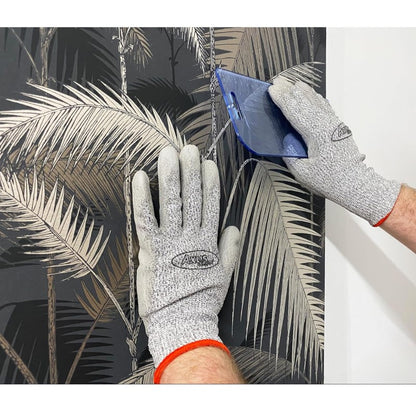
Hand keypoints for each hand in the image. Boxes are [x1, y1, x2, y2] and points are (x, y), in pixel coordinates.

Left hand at [132, 145, 239, 368]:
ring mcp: (170, 241)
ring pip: (172, 203)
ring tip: (169, 153)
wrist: (182, 322)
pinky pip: (145, 218)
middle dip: (190, 172)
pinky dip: (142, 197)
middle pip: (192, 198)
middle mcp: (190, 236)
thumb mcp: (224, 274)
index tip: (207, 163)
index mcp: (208, 241)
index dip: (209, 183)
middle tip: (188, 148)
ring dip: (170, 177)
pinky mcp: (150, 249)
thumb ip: (230, 249)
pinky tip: (140, 177)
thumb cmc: (202, 299)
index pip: (210, 205)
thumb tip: (233, 225)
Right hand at [268, 77, 400, 225]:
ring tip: (293, 84)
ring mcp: (334, 124)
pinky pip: (325, 108)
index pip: (295, 111)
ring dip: (303, 92)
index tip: (271, 89)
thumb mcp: (302, 171)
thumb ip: (290, 154)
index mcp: (315, 133)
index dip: (282, 99)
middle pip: (305, 102)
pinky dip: (316, 99)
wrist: (354, 184)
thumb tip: (285, 140)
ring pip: (316, 102)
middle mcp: (325, 124)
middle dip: (290, 91)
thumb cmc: (328, 180)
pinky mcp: (338, 128)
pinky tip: (312, 96)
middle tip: (278, 81)